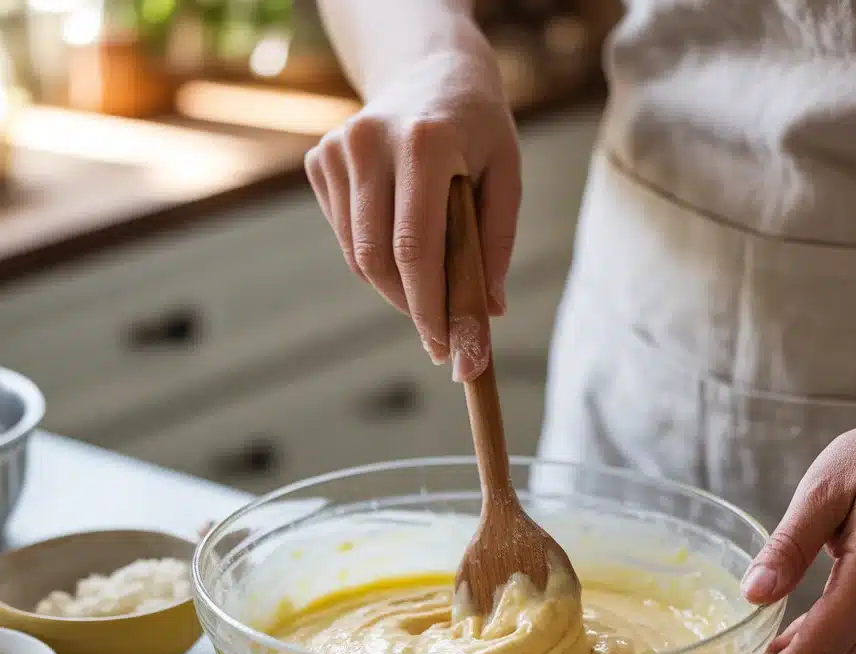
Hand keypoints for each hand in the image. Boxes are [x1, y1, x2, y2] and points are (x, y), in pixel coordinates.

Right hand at [304, 45, 519, 381]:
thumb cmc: (477, 130)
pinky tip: (403, 249)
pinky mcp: (320, 161)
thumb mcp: (505, 176)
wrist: (430, 72)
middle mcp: (370, 142)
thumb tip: (488, 314)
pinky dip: (376, 261)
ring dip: (394, 290)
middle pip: (378, 260)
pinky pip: (347, 238)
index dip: (429, 307)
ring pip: (358, 256)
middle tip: (440, 340)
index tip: (448, 348)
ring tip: (429, 297)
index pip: (415, 248)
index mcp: (424, 143)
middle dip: (411, 309)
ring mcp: (337, 150)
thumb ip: (496, 243)